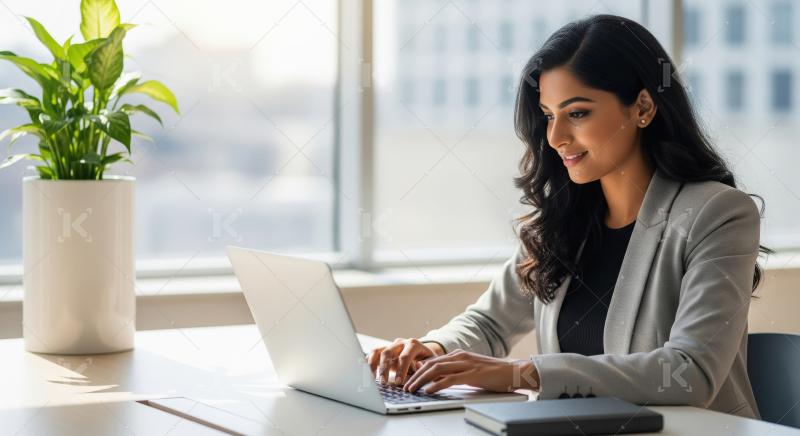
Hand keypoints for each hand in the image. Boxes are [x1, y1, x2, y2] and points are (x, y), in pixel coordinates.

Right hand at [367, 338, 442, 384]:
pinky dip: (368, 363)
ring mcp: (391, 346)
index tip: (398, 382)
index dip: (401, 369)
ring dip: (373, 365)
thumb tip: (418, 367)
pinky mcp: (384, 351)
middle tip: (383, 382)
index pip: (405, 356)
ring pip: (378, 352)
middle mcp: (400, 343)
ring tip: (372, 379)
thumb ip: (426, 365)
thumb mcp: (432, 362)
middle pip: (388, 352)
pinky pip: (373, 355)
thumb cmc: (428, 360)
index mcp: (413, 344)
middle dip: (384, 368)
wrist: (423, 353)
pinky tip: (367, 373)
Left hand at [402, 349, 539, 393]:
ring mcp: (466, 364)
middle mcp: (460, 356)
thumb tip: (437, 382)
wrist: (514, 372)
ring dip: (421, 380)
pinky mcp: (472, 374)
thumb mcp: (470, 371)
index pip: (432, 361)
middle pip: (430, 364)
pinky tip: (429, 390)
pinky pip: (450, 379)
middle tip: (405, 386)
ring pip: (436, 370)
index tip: (408, 379)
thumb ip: (455, 374)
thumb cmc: (494, 374)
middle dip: (415, 375)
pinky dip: (437, 384)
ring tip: (412, 389)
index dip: (418, 370)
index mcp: (458, 355)